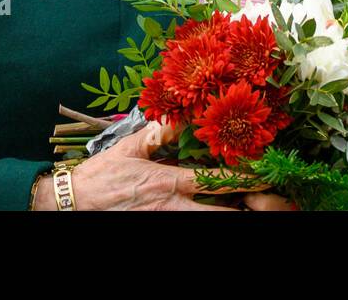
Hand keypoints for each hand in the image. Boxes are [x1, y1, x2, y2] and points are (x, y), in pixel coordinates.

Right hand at [35, 122, 291, 210]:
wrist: (71, 204)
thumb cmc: (101, 176)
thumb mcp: (130, 148)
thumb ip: (158, 134)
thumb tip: (180, 118)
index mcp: (168, 182)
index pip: (214, 181)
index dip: (244, 179)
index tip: (267, 175)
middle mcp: (172, 206)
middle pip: (220, 214)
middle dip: (248, 209)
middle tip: (275, 203)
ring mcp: (165, 222)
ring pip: (208, 223)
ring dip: (231, 216)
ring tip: (258, 210)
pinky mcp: (157, 229)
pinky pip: (190, 226)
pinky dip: (209, 221)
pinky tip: (223, 215)